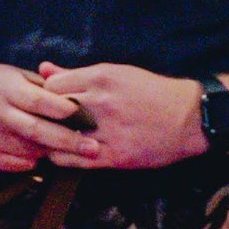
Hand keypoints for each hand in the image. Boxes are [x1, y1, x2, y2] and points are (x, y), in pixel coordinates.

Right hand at [0, 59, 99, 173]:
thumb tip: (74, 95)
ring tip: (71, 153)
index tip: (89, 118)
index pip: (40, 102)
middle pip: (38, 131)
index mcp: (7, 89)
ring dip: (52, 153)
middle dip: (69, 142)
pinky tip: (39, 155)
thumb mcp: (13, 74)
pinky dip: (31, 161)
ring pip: (29, 151)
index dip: (65, 111)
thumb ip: (41, 86)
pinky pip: (15, 164)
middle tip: (94, 149)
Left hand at [34, 60, 205, 171]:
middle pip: (53, 111)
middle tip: (39, 123)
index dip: (45, 96)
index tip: (45, 102)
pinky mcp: (115, 155)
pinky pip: (76, 159)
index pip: (53, 86)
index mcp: (101, 77)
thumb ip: (76, 74)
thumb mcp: (116, 73)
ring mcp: (107, 130)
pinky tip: (60, 153)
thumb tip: (44, 69)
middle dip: (44, 117)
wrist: (189, 118)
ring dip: (51, 139)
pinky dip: (62, 158)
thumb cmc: (152, 92)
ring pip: (61, 137)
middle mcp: (101, 102)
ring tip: (47, 139)